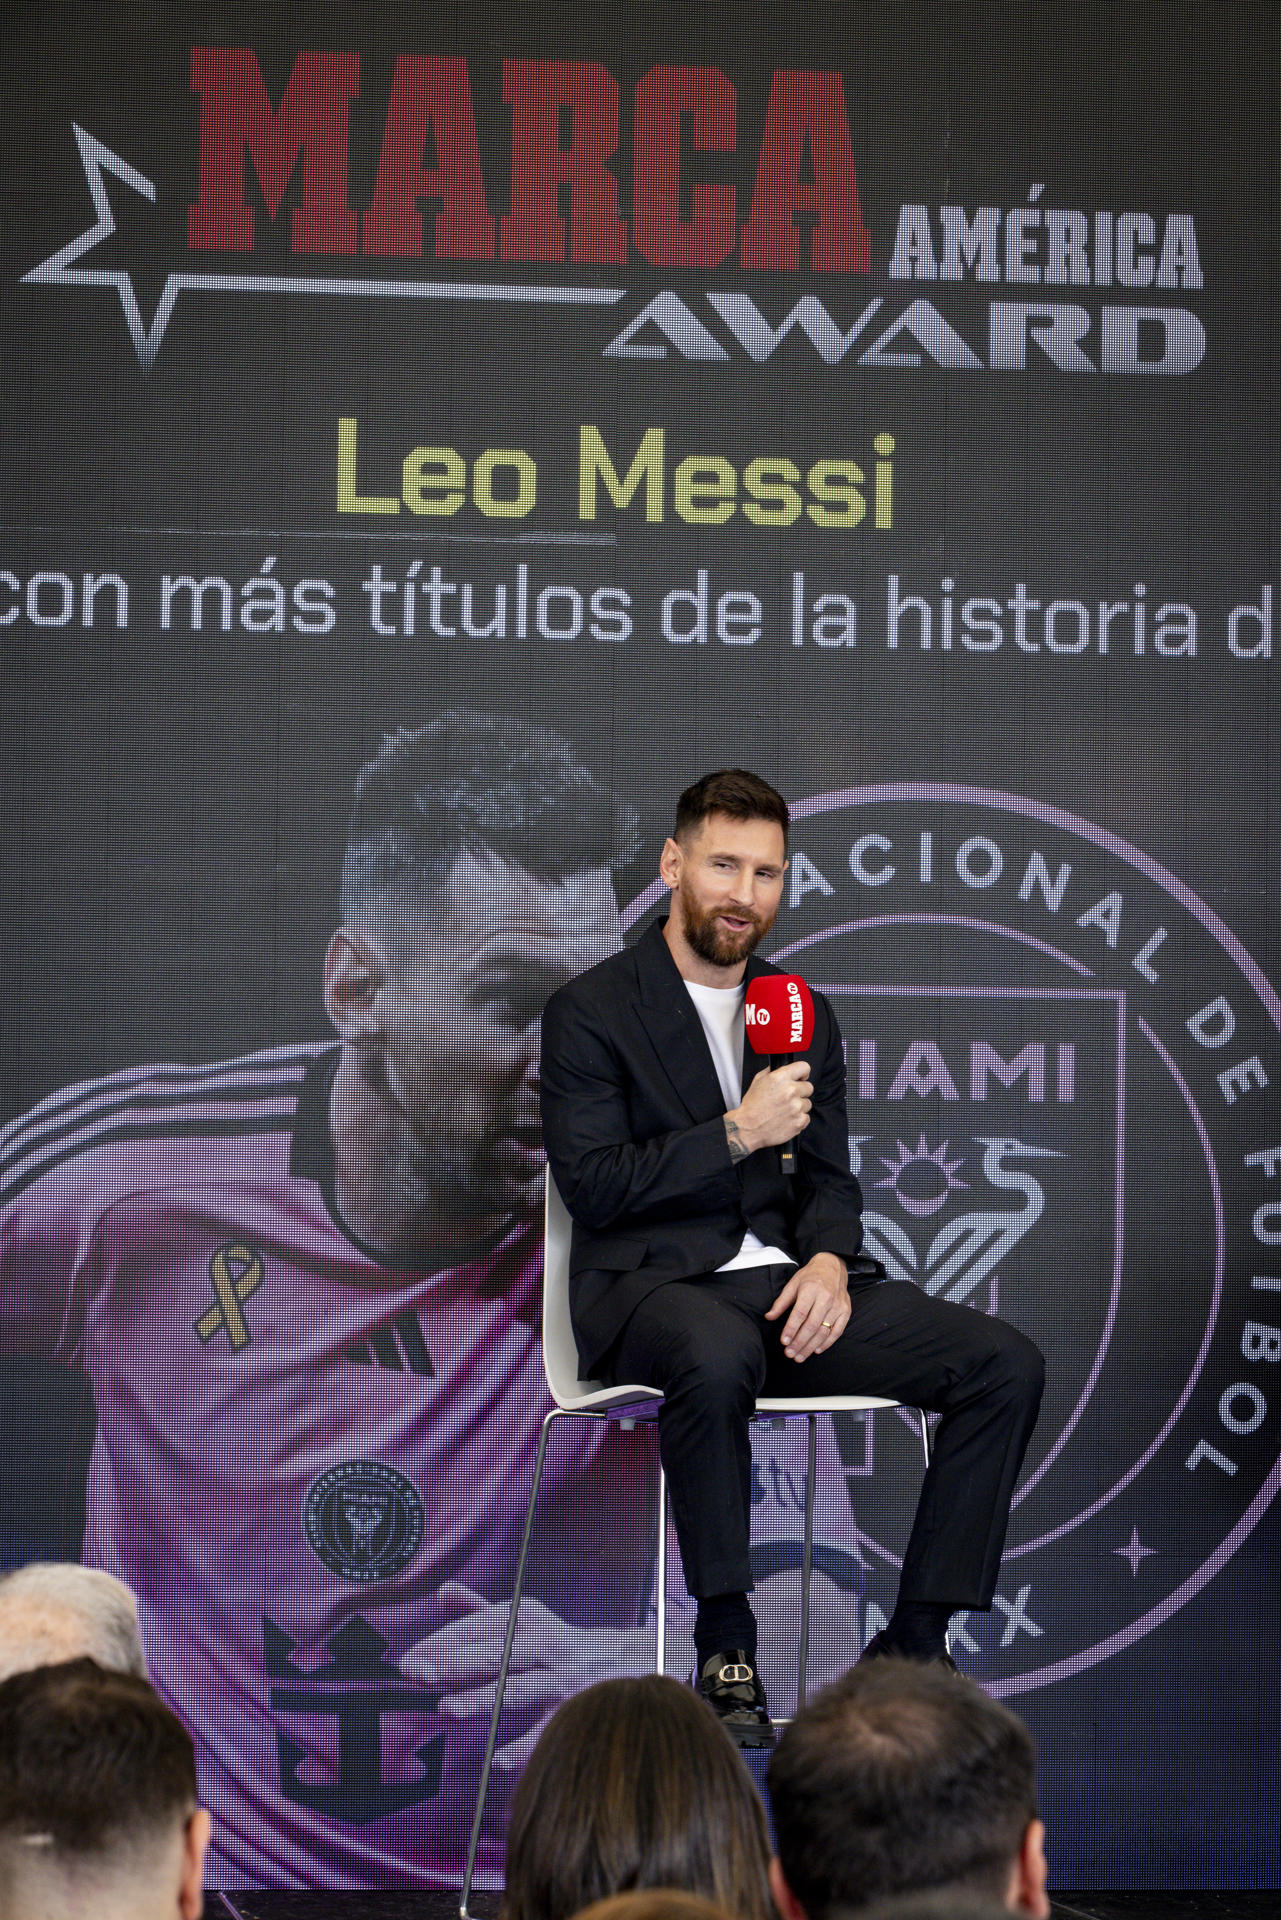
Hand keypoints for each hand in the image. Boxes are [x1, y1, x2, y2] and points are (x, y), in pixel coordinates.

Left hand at [401, 1583, 652, 1834]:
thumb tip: (442, 1592)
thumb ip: (478, 1609)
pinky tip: (494, 1759)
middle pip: (494, 1653)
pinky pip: (545, 1729)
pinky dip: (522, 1746)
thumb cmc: (552, 1640)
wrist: (615, 1660)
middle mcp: (545, 1642)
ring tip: (445, 1708)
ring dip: (482, 1699)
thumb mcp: (521, 1617)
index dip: (443, 1641)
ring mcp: (561, 1676)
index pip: (480, 1626)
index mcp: (528, 1616)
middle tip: (413, 1673)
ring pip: (517, 1689)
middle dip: (450, 1663)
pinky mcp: (572, 1708)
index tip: (410, 1657)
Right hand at [727, 1061, 812, 1156]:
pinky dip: (798, 1119)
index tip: (801, 1077)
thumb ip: (772, 1071)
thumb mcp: (758, 1081)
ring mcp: (796, 1107)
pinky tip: (786, 1119)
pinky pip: (806, 1117)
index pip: (804, 1067)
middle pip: (809, 1087)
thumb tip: (783, 1067)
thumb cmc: (751, 1107)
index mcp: (780, 1078)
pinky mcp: (799, 1121)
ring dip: (799, 1106)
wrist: (748, 1128)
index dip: (802, 1073)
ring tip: (784, 1110)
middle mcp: (790, 1091)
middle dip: (800, 1092)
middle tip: (788, 1098)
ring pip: (807, 1103)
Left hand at [764, 1252, 849, 1360]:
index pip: (799, 1313)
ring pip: (824, 1331)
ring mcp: (838, 1305)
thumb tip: (768, 1317)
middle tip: (789, 1354)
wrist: (832, 1266)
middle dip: (799, 1342)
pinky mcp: (846, 1311)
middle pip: (812, 1325)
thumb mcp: (793, 1284)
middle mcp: (826, 1298)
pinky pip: (837, 1331)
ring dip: (811, 1346)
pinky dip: (827, 1343)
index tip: (783, 1342)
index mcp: (811, 1289)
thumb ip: (781, 1302)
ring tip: (800, 1356)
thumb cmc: (810, 1276)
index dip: (791, 1329)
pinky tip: (816, 1350)